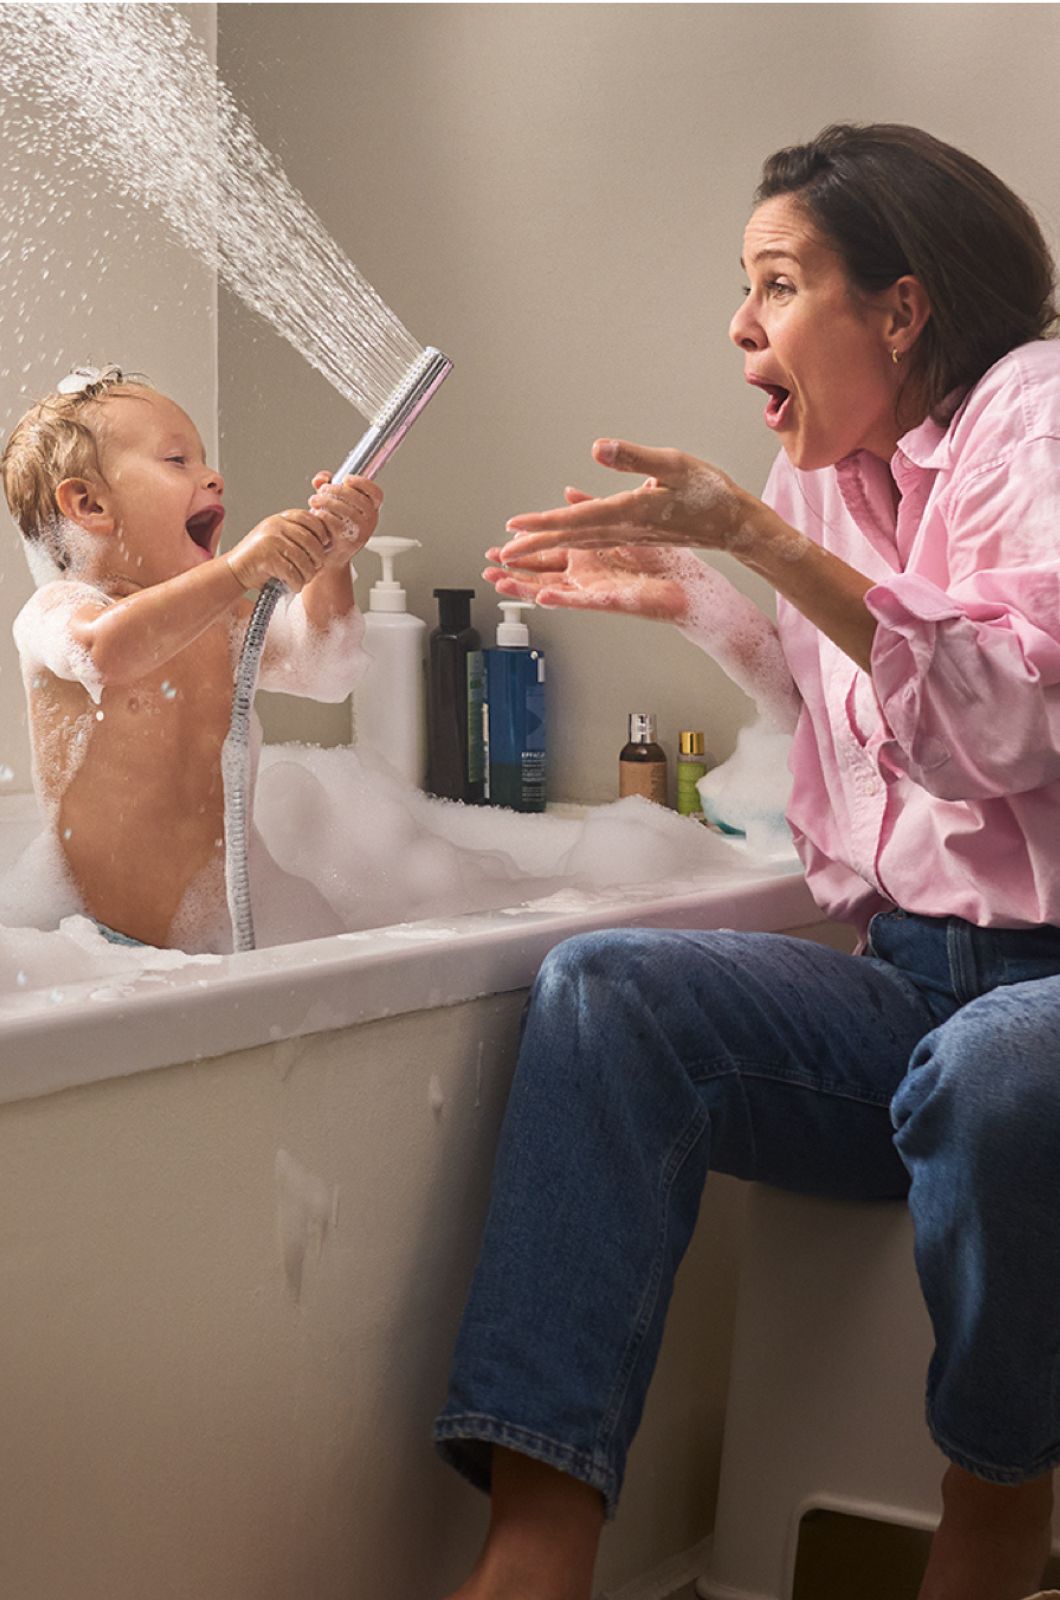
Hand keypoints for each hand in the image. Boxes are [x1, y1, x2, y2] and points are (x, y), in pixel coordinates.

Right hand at [226, 509, 332, 592]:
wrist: (234, 570)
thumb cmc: (259, 559)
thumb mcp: (278, 538)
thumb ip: (296, 535)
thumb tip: (327, 542)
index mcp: (280, 519)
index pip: (310, 519)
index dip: (321, 533)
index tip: (324, 545)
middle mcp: (275, 525)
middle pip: (311, 540)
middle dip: (318, 558)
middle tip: (316, 569)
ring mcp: (270, 540)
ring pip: (304, 559)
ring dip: (308, 574)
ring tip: (304, 580)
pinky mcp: (266, 557)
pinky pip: (292, 572)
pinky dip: (296, 583)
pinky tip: (293, 586)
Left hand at [308, 472, 380, 564]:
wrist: (326, 557)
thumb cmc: (330, 528)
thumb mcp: (330, 504)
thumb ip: (326, 485)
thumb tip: (322, 478)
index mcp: (370, 510)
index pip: (376, 493)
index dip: (363, 483)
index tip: (346, 479)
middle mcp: (370, 521)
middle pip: (359, 499)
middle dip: (337, 490)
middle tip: (322, 490)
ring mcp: (362, 533)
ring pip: (348, 510)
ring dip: (328, 501)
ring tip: (314, 500)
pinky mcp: (350, 543)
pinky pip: (338, 524)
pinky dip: (325, 516)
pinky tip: (316, 514)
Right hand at [485, 490, 700, 621]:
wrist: (704, 573)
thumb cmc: (679, 547)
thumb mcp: (639, 506)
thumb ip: (601, 502)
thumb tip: (572, 491)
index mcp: (599, 546)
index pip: (557, 541)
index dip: (530, 538)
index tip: (507, 534)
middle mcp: (595, 569)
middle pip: (547, 568)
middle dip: (517, 565)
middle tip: (489, 563)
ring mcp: (602, 587)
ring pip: (556, 588)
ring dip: (527, 585)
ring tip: (500, 581)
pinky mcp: (616, 601)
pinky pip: (584, 601)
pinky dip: (563, 599)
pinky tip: (543, 596)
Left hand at [499, 439, 748, 564]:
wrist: (733, 523)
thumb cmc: (709, 492)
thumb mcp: (674, 464)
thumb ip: (634, 458)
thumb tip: (597, 449)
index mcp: (628, 513)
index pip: (575, 520)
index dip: (543, 524)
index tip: (514, 529)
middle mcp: (623, 529)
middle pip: (570, 537)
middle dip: (534, 544)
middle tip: (501, 552)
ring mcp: (628, 534)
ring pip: (579, 541)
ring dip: (548, 544)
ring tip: (520, 547)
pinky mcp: (634, 532)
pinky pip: (594, 537)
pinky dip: (572, 536)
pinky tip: (561, 530)